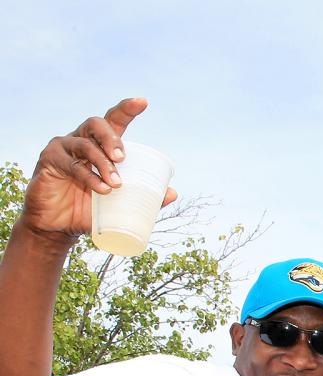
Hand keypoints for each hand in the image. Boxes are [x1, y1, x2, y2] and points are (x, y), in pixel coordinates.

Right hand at [20, 98, 176, 243]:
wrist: (59, 227)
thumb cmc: (90, 210)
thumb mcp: (119, 203)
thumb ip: (143, 196)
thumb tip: (172, 193)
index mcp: (99, 144)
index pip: (113, 120)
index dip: (126, 109)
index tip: (143, 102)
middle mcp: (80, 139)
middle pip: (96, 124)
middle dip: (112, 137)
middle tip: (122, 157)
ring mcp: (62, 148)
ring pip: (85, 145)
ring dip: (103, 163)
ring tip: (116, 184)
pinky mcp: (49, 161)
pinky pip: (72, 165)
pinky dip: (90, 178)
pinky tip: (102, 190)